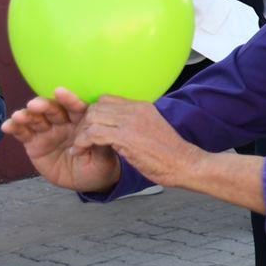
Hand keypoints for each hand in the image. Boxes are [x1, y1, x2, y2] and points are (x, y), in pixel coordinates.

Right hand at [1, 89, 121, 192]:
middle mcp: (63, 122)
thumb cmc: (99, 165)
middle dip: (44, 105)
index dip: (69, 100)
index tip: (60, 91)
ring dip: (26, 115)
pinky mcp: (33, 142)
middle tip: (35, 104)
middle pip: (52, 110)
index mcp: (82, 121)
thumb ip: (100, 146)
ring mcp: (47, 131)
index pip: (76, 108)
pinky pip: (23, 133)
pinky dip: (15, 128)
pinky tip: (7, 126)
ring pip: (36, 119)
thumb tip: (100, 135)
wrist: (85, 181)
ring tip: (19, 116)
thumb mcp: (103, 159)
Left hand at [75, 97, 201, 187]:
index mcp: (142, 106)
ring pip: (92, 118)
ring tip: (78, 147)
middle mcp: (136, 110)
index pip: (107, 99)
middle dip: (84, 123)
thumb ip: (135, 125)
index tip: (90, 129)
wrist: (186, 165)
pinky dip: (82, 143)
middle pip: (96, 107)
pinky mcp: (126, 137)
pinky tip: (79, 151)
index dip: (94, 114)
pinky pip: (93, 134)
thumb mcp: (153, 131)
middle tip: (81, 140)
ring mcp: (131, 122)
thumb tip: (116, 130)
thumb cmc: (171, 155)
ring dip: (81, 134)